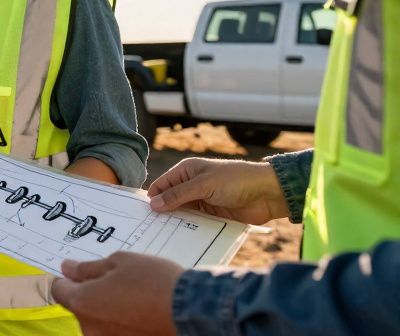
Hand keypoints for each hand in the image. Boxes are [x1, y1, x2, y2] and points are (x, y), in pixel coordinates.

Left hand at [51, 253, 181, 335]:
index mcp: (83, 302)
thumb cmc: (155, 282)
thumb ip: (88, 268)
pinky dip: (124, 324)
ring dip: (109, 311)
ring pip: (100, 322)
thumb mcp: (120, 262)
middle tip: (119, 282)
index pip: (59, 291)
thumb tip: (67, 268)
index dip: (69, 279)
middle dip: (93, 294)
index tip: (82, 273)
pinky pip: (117, 332)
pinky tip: (142, 313)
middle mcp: (90, 328)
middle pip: (81, 308)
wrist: (194, 312)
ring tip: (136, 298)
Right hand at [147, 158, 288, 224]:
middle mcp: (191, 186)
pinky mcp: (212, 216)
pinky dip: (189, 230)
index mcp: (186, 172)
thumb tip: (153, 204)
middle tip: (149, 230)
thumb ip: (178, 195)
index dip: (152, 199)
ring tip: (162, 237)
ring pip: (181, 214)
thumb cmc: (236, 180)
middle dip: (162, 213)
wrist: (268, 193)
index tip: (142, 216)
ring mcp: (202, 201)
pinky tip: (181, 239)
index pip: (162, 185)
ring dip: (175, 223)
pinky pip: (195, 224)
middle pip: (170, 201)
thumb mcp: (204, 185)